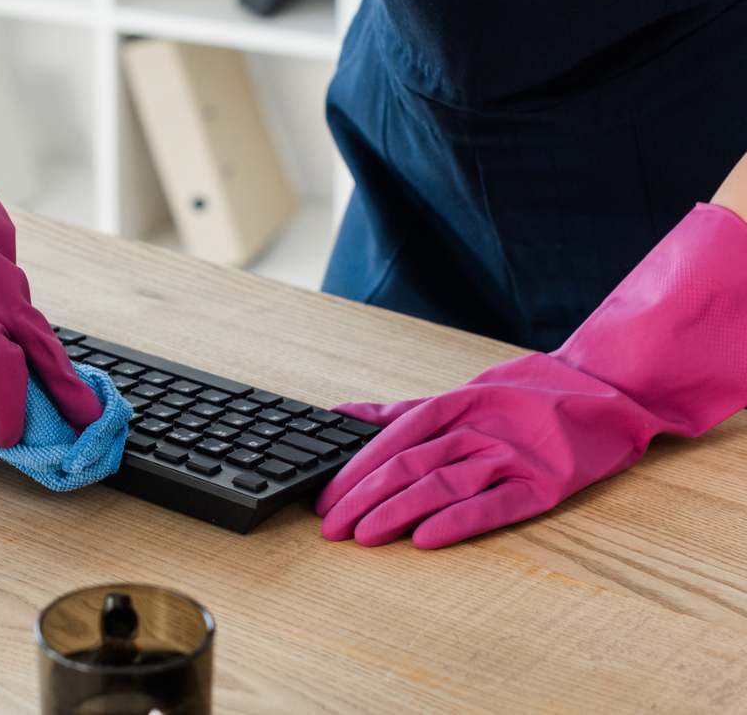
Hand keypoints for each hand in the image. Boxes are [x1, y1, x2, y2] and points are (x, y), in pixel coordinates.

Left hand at [316, 202, 746, 548]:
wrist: (607, 393)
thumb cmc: (524, 398)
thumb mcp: (458, 396)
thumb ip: (398, 412)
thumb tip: (338, 416)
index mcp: (454, 405)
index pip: (391, 439)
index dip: (354, 469)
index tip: (323, 497)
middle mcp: (478, 428)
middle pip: (407, 464)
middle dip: (362, 496)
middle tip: (329, 526)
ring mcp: (511, 456)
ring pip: (441, 484)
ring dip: (395, 511)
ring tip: (361, 535)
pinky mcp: (544, 486)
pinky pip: (493, 506)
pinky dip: (456, 521)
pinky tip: (423, 538)